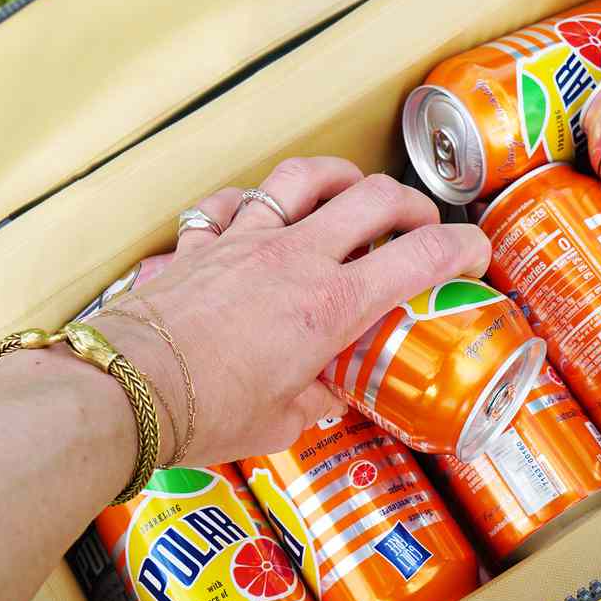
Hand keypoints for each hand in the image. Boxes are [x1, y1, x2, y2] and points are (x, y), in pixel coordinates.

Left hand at [89, 156, 492, 464]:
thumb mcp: (279, 423)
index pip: (419, 258)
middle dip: (409, 203)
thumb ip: (312, 400)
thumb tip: (323, 395)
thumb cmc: (204, 414)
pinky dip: (251, 201)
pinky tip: (255, 212)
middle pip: (372, 198)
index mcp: (331, 306)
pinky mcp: (199, 243)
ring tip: (349, 189)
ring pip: (303, 178)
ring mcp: (244, 241)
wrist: (126, 391)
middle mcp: (295, 259)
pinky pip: (230, 202)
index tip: (473, 253)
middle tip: (419, 223)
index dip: (460, 248)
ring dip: (337, 177)